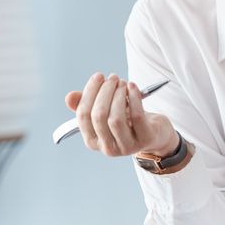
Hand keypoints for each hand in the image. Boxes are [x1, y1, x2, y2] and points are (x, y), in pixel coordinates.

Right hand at [64, 73, 179, 156]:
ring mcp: (127, 147)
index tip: (98, 76)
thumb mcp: (105, 111)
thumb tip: (69, 97)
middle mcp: (107, 148)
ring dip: (118, 94)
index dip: (89, 93)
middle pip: (99, 116)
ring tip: (122, 82)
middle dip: (104, 91)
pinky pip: (136, 117)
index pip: (83, 116)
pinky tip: (133, 87)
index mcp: (92, 141)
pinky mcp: (145, 140)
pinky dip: (134, 97)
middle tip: (112, 77)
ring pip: (116, 118)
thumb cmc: (126, 119)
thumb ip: (86, 104)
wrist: (154, 133)